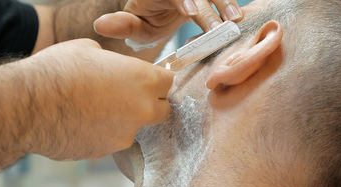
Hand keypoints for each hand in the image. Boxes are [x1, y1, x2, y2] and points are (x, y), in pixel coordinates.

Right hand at [25, 39, 173, 158]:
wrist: (28, 107)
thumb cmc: (57, 72)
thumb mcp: (88, 50)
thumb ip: (112, 62)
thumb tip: (110, 68)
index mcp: (142, 80)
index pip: (169, 82)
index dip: (158, 80)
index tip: (149, 80)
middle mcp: (141, 111)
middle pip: (162, 111)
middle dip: (150, 105)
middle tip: (128, 97)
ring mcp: (124, 135)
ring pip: (134, 128)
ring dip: (122, 121)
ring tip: (93, 110)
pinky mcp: (106, 152)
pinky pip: (111, 140)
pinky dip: (103, 133)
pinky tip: (81, 123)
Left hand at [94, 0, 242, 43]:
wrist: (160, 10)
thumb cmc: (145, 20)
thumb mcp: (134, 25)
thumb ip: (122, 25)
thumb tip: (100, 25)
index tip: (190, 12)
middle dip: (208, 9)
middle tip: (217, 29)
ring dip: (225, 2)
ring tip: (235, 20)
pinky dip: (230, 3)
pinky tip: (240, 16)